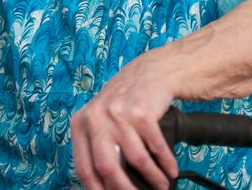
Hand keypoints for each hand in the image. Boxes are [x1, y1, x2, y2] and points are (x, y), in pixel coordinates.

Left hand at [71, 56, 177, 189]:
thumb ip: (98, 148)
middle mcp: (96, 118)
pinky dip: (166, 163)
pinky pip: (155, 147)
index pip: (84, 168)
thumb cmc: (125, 104)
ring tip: (161, 185)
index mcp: (80, 124)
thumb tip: (106, 185)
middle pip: (107, 168)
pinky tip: (170, 170)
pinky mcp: (142, 112)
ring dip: (153, 178)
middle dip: (124, 189)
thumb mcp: (102, 121)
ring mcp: (119, 114)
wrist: (150, 73)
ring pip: (135, 160)